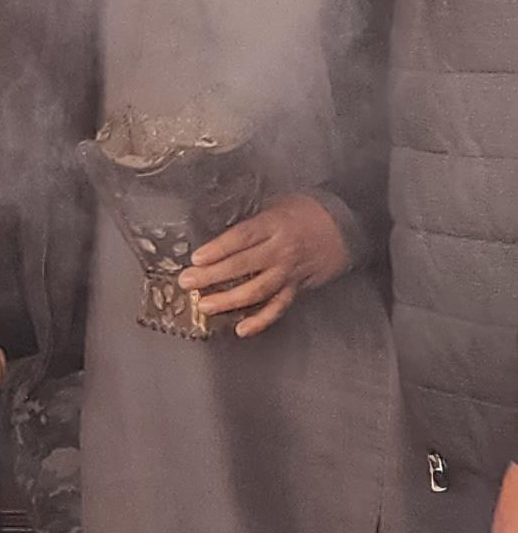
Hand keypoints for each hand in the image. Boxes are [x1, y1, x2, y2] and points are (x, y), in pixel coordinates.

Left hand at [182, 193, 349, 338]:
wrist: (346, 227)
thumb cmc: (307, 212)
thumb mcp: (278, 203)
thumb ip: (252, 220)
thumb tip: (220, 234)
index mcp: (275, 224)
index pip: (241, 238)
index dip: (218, 249)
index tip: (196, 258)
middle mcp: (281, 250)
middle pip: (243, 265)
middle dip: (212, 276)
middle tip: (188, 282)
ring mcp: (290, 272)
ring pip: (257, 290)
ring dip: (229, 300)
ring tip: (205, 305)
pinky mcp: (297, 288)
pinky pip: (278, 307)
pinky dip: (260, 321)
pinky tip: (241, 329)